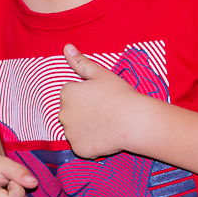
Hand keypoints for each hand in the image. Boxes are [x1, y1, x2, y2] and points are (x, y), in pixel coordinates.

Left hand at [59, 44, 141, 158]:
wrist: (135, 121)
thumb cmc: (119, 94)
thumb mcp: (101, 73)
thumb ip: (80, 62)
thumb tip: (66, 47)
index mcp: (66, 93)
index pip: (71, 93)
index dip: (86, 94)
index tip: (101, 97)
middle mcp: (62, 114)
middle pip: (70, 111)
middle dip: (83, 110)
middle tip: (104, 110)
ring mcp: (70, 134)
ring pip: (75, 128)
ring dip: (85, 127)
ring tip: (105, 123)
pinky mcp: (79, 149)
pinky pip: (81, 144)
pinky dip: (90, 141)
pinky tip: (104, 136)